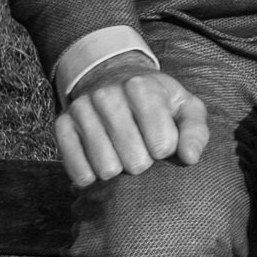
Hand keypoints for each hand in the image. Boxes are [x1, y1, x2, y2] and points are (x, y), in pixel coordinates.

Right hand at [56, 62, 208, 188]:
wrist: (115, 80)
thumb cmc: (159, 102)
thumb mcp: (186, 108)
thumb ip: (195, 132)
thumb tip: (190, 157)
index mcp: (141, 87)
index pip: (162, 143)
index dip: (166, 150)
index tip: (164, 142)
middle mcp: (106, 95)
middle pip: (135, 160)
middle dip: (143, 162)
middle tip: (142, 150)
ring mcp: (80, 109)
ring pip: (106, 168)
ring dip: (119, 170)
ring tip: (123, 154)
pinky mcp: (61, 126)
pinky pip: (79, 171)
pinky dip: (92, 176)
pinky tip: (101, 164)